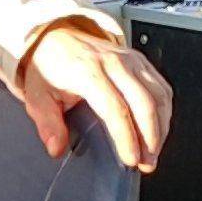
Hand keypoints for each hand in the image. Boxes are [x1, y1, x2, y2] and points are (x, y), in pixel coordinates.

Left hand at [13, 20, 172, 172]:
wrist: (56, 37)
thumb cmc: (49, 66)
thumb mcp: (37, 96)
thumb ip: (48, 124)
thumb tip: (56, 148)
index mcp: (88, 71)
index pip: (115, 109)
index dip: (126, 137)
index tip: (130, 159)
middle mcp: (114, 62)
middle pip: (144, 103)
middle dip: (150, 137)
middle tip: (147, 162)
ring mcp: (130, 59)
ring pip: (158, 95)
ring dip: (161, 127)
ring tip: (153, 152)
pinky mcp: (140, 60)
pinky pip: (161, 87)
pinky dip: (164, 111)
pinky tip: (158, 129)